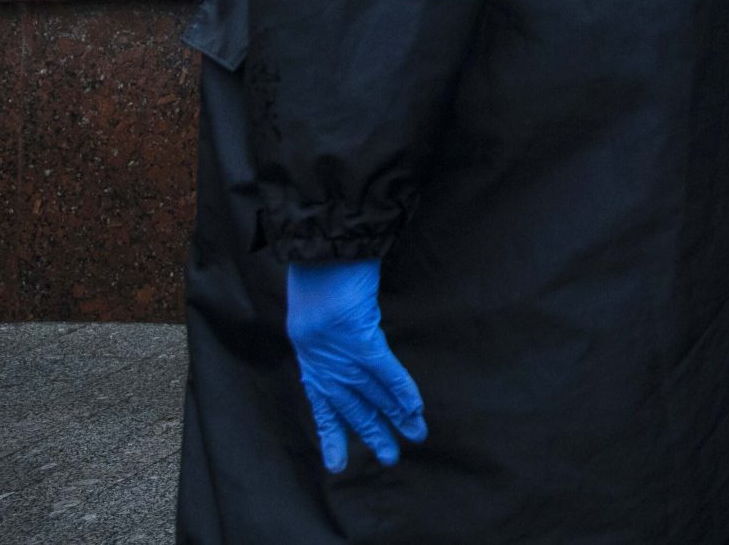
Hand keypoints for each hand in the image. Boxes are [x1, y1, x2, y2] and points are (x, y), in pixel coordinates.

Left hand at [286, 260, 425, 472]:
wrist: (312, 262)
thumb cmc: (316, 279)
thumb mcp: (317, 310)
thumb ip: (330, 327)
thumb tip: (344, 327)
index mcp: (314, 363)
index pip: (326, 408)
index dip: (334, 437)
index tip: (338, 466)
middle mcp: (328, 367)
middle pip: (354, 410)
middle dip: (374, 434)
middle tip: (390, 458)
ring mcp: (345, 356)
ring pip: (374, 396)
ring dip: (397, 417)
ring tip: (416, 435)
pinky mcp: (362, 340)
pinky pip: (386, 371)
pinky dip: (402, 389)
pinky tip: (416, 407)